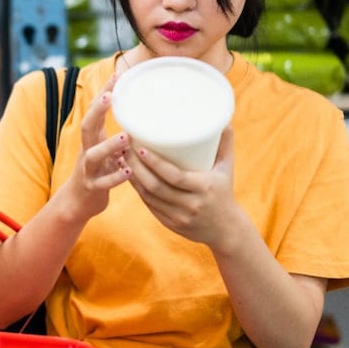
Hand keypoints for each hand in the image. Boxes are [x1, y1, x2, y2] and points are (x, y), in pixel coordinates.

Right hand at [62, 75, 130, 219]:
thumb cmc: (98, 172)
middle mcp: (87, 150)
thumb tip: (142, 118)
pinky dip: (115, 177)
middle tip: (110, 95)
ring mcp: (88, 170)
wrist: (77, 203)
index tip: (117, 76)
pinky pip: (102, 183)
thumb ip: (118, 137)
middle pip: (87, 126)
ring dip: (108, 145)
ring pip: (93, 155)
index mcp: (91, 140)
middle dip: (97, 110)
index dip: (103, 93)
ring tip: (126, 137)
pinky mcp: (92, 188)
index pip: (95, 111)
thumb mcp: (104, 150)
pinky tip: (128, 172)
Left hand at [126, 124, 239, 247]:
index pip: (174, 176)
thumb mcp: (227, 168)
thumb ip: (225, 143)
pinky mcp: (169, 224)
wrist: (225, 229)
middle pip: (156, 186)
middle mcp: (191, 204)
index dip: (155, 163)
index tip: (140, 148)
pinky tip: (129, 176)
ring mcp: (178, 217)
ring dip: (132, 178)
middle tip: (124, 149)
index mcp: (204, 188)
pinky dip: (138, 190)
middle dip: (136, 167)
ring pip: (149, 196)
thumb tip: (224, 117)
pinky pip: (149, 205)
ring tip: (122, 159)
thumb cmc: (224, 191)